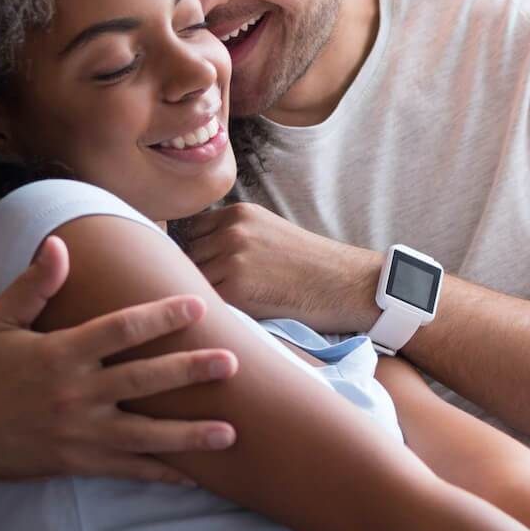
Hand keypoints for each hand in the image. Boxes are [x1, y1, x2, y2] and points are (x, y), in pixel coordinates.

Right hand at [0, 234, 238, 490]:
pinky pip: (127, 469)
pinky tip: (194, 475)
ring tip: (231, 431)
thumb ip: (33, 285)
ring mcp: (79, 432)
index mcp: (60, 353)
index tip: (196, 304)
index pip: (119, 329)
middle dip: (190, 371)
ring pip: (145, 433)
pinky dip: (161, 473)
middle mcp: (75, 394)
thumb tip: (58, 244)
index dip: (160, 316)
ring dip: (190, 434)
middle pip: (143, 380)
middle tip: (232, 361)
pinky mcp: (78, 462)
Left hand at [179, 202, 381, 330]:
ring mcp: (231, 258)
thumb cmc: (310, 265)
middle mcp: (231, 230)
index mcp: (238, 213)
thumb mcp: (269, 232)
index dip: (195, 254)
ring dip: (198, 294)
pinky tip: (222, 317)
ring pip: (191, 279)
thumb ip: (234, 236)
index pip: (191, 231)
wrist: (344, 283)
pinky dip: (209, 311)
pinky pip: (205, 301)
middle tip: (207, 295)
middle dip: (193, 275)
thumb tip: (196, 256)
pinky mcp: (235, 288)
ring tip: (214, 309)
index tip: (204, 271)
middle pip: (185, 255)